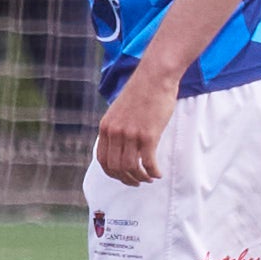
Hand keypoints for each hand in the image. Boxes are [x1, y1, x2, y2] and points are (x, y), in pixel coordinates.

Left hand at [94, 71, 174, 186]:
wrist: (155, 78)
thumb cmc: (141, 93)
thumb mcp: (119, 111)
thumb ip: (116, 128)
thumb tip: (119, 146)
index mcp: (105, 127)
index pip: (102, 160)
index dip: (112, 173)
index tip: (122, 177)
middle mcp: (115, 133)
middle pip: (116, 167)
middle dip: (126, 179)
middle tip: (137, 182)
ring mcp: (130, 134)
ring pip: (131, 168)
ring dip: (140, 178)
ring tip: (149, 179)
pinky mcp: (148, 135)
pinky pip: (148, 162)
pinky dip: (153, 172)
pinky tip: (158, 173)